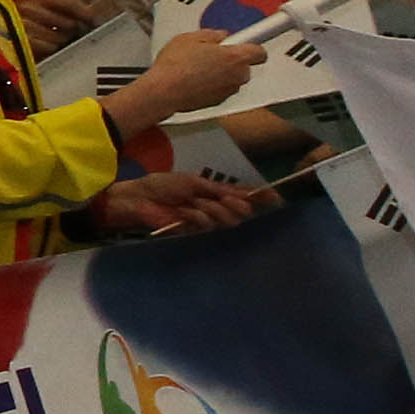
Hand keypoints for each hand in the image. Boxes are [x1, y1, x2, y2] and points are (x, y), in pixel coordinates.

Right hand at [14, 0, 98, 51]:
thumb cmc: (22, 26)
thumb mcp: (40, 12)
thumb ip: (64, 10)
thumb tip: (91, 15)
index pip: (70, 3)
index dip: (85, 13)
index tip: (93, 21)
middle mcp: (27, 8)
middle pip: (67, 23)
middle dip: (70, 31)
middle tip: (65, 36)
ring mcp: (22, 25)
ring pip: (59, 37)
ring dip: (59, 42)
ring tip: (51, 43)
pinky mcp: (20, 42)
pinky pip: (48, 47)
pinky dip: (49, 50)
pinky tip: (44, 49)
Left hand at [86, 171, 269, 237]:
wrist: (138, 198)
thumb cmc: (162, 185)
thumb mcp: (193, 182)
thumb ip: (218, 189)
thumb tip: (245, 193)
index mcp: (214, 193)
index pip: (243, 196)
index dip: (260, 197)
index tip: (276, 197)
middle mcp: (213, 208)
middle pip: (240, 212)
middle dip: (237, 206)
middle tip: (226, 200)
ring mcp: (203, 221)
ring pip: (226, 221)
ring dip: (215, 211)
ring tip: (198, 203)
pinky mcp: (191, 231)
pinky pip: (206, 226)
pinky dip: (199, 217)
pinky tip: (187, 212)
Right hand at [110, 26, 263, 130]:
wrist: (162, 92)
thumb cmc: (174, 67)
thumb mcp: (189, 38)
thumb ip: (211, 34)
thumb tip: (219, 36)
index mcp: (235, 57)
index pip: (259, 51)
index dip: (251, 45)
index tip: (245, 42)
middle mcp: (237, 75)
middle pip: (244, 65)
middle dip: (231, 59)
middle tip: (211, 54)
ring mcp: (228, 90)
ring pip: (232, 78)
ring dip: (221, 73)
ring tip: (198, 68)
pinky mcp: (218, 101)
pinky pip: (221, 89)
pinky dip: (212, 85)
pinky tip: (194, 79)